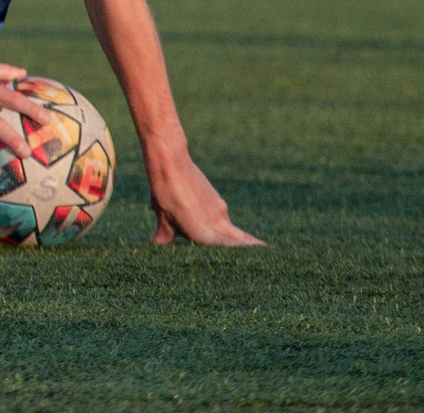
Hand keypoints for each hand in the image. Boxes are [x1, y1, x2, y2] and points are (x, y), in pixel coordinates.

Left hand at [146, 153, 265, 246]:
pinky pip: (223, 217)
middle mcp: (220, 223)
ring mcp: (220, 210)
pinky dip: (224, 225)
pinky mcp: (216, 199)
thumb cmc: (165, 193)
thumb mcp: (162, 219)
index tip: (267, 262)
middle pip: (242, 241)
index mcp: (208, 234)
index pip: (235, 252)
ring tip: (248, 249)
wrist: (171, 161)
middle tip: (270, 256)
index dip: (249, 257)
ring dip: (237, 239)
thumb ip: (163, 237)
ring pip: (232, 230)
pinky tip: (217, 227)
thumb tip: (152, 247)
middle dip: (253, 249)